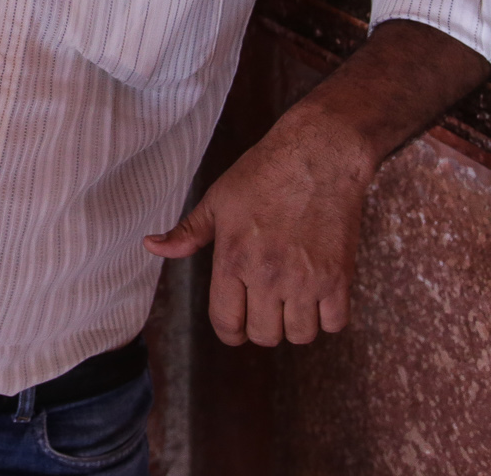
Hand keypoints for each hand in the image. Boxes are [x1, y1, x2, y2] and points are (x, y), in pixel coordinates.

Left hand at [143, 106, 372, 345]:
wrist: (318, 155)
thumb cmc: (263, 174)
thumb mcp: (217, 200)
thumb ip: (186, 233)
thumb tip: (151, 246)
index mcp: (233, 260)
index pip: (227, 322)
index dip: (229, 330)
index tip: (236, 325)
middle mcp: (268, 276)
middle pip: (264, 335)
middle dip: (260, 326)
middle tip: (264, 306)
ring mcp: (306, 279)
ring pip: (299, 335)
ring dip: (294, 324)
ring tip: (292, 301)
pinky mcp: (339, 277)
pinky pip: (335, 324)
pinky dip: (327, 317)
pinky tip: (319, 296)